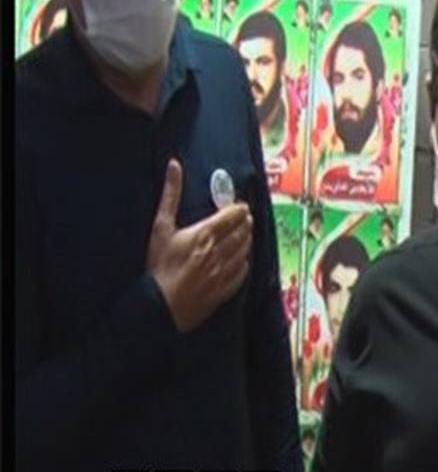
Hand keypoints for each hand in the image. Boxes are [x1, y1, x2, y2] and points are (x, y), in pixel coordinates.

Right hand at [146, 159, 253, 332]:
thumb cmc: (157, 265)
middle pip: (243, 232)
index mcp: (206, 234)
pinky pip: (242, 273)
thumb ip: (170, 195)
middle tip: (243, 219)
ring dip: (246, 240)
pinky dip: (243, 262)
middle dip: (245, 223)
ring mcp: (224, 272)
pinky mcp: (224, 290)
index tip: (238, 206)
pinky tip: (241, 259)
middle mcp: (220, 252)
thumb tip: (174, 165)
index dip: (239, 209)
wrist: (159, 306)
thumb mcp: (160, 227)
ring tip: (243, 234)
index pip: (233, 215)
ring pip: (245, 250)